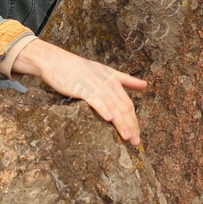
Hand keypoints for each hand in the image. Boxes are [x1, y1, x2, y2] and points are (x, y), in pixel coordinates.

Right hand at [13, 39, 148, 146]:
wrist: (57, 61)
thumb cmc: (80, 69)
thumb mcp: (105, 71)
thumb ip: (126, 80)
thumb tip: (145, 85)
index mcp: (114, 81)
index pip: (128, 104)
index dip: (134, 121)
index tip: (138, 136)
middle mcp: (107, 83)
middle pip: (123, 107)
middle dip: (131, 125)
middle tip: (135, 142)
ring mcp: (95, 85)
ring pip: (112, 106)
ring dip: (120, 122)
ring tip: (126, 137)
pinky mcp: (82, 87)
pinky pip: (95, 99)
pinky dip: (103, 108)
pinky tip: (108, 119)